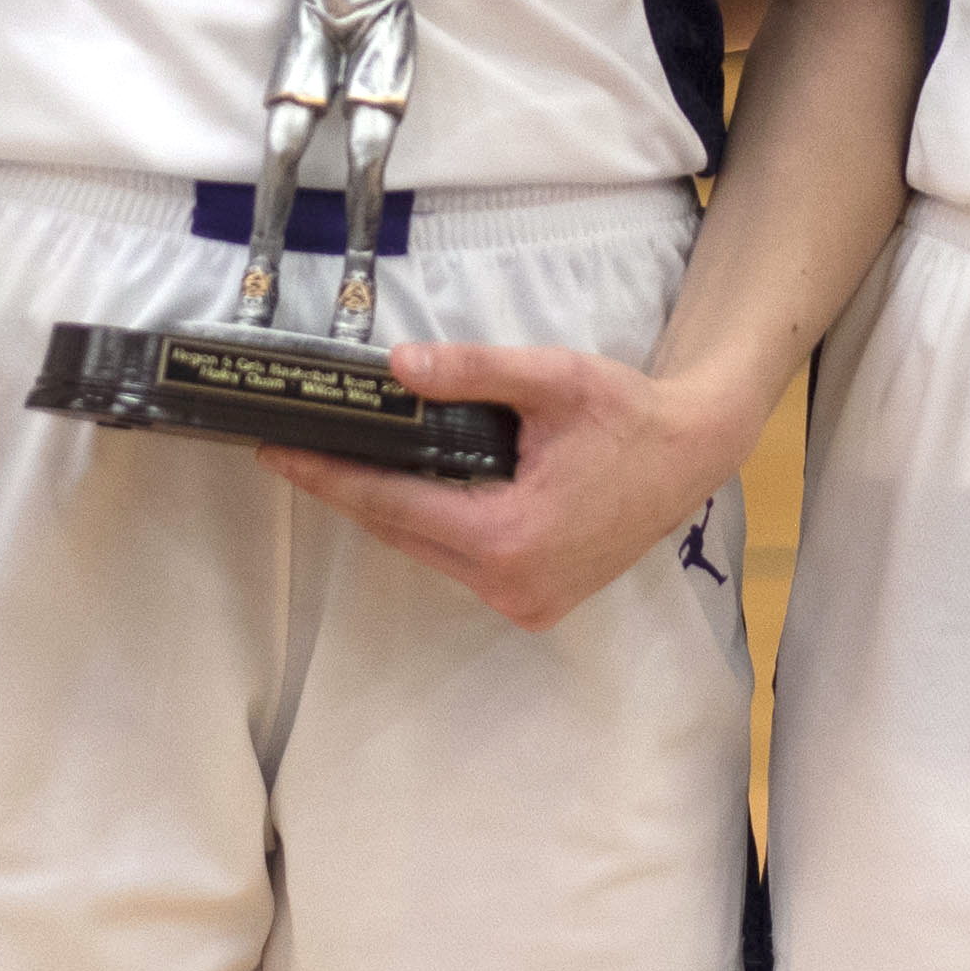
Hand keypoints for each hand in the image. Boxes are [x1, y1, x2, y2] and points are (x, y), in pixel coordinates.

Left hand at [259, 345, 748, 632]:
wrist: (692, 454)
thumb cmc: (627, 414)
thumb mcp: (553, 378)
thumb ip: (473, 373)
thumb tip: (397, 366)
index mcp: (508, 537)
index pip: (392, 505)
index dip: (329, 478)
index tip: (277, 455)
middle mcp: (510, 585)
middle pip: (402, 534)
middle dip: (348, 492)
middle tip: (296, 451)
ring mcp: (525, 602)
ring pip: (429, 553)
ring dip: (388, 511)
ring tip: (340, 464)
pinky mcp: (536, 604)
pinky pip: (460, 564)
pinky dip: (431, 528)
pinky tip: (408, 489)